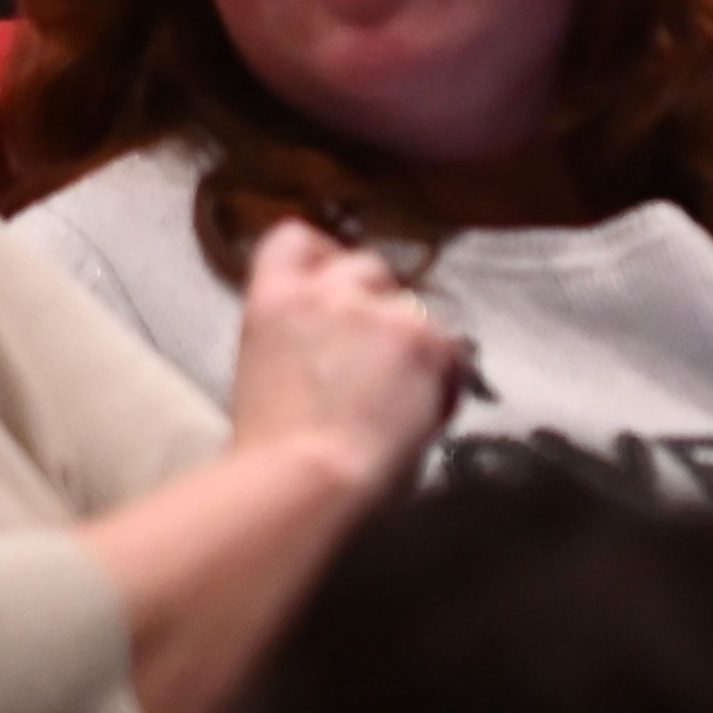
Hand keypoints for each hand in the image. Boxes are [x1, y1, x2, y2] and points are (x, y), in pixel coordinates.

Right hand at [222, 221, 463, 496]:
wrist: (309, 473)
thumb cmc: (272, 447)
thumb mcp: (262, 367)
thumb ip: (294, 334)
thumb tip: (323, 343)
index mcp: (274, 297)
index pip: (294, 238)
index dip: (320, 255)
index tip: (330, 278)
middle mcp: (329, 290)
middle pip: (367, 266)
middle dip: (374, 301)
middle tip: (375, 350)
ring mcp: (382, 310)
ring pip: (415, 306)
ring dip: (411, 338)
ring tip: (400, 392)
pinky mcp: (426, 339)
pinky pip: (450, 347)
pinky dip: (442, 376)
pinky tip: (423, 410)